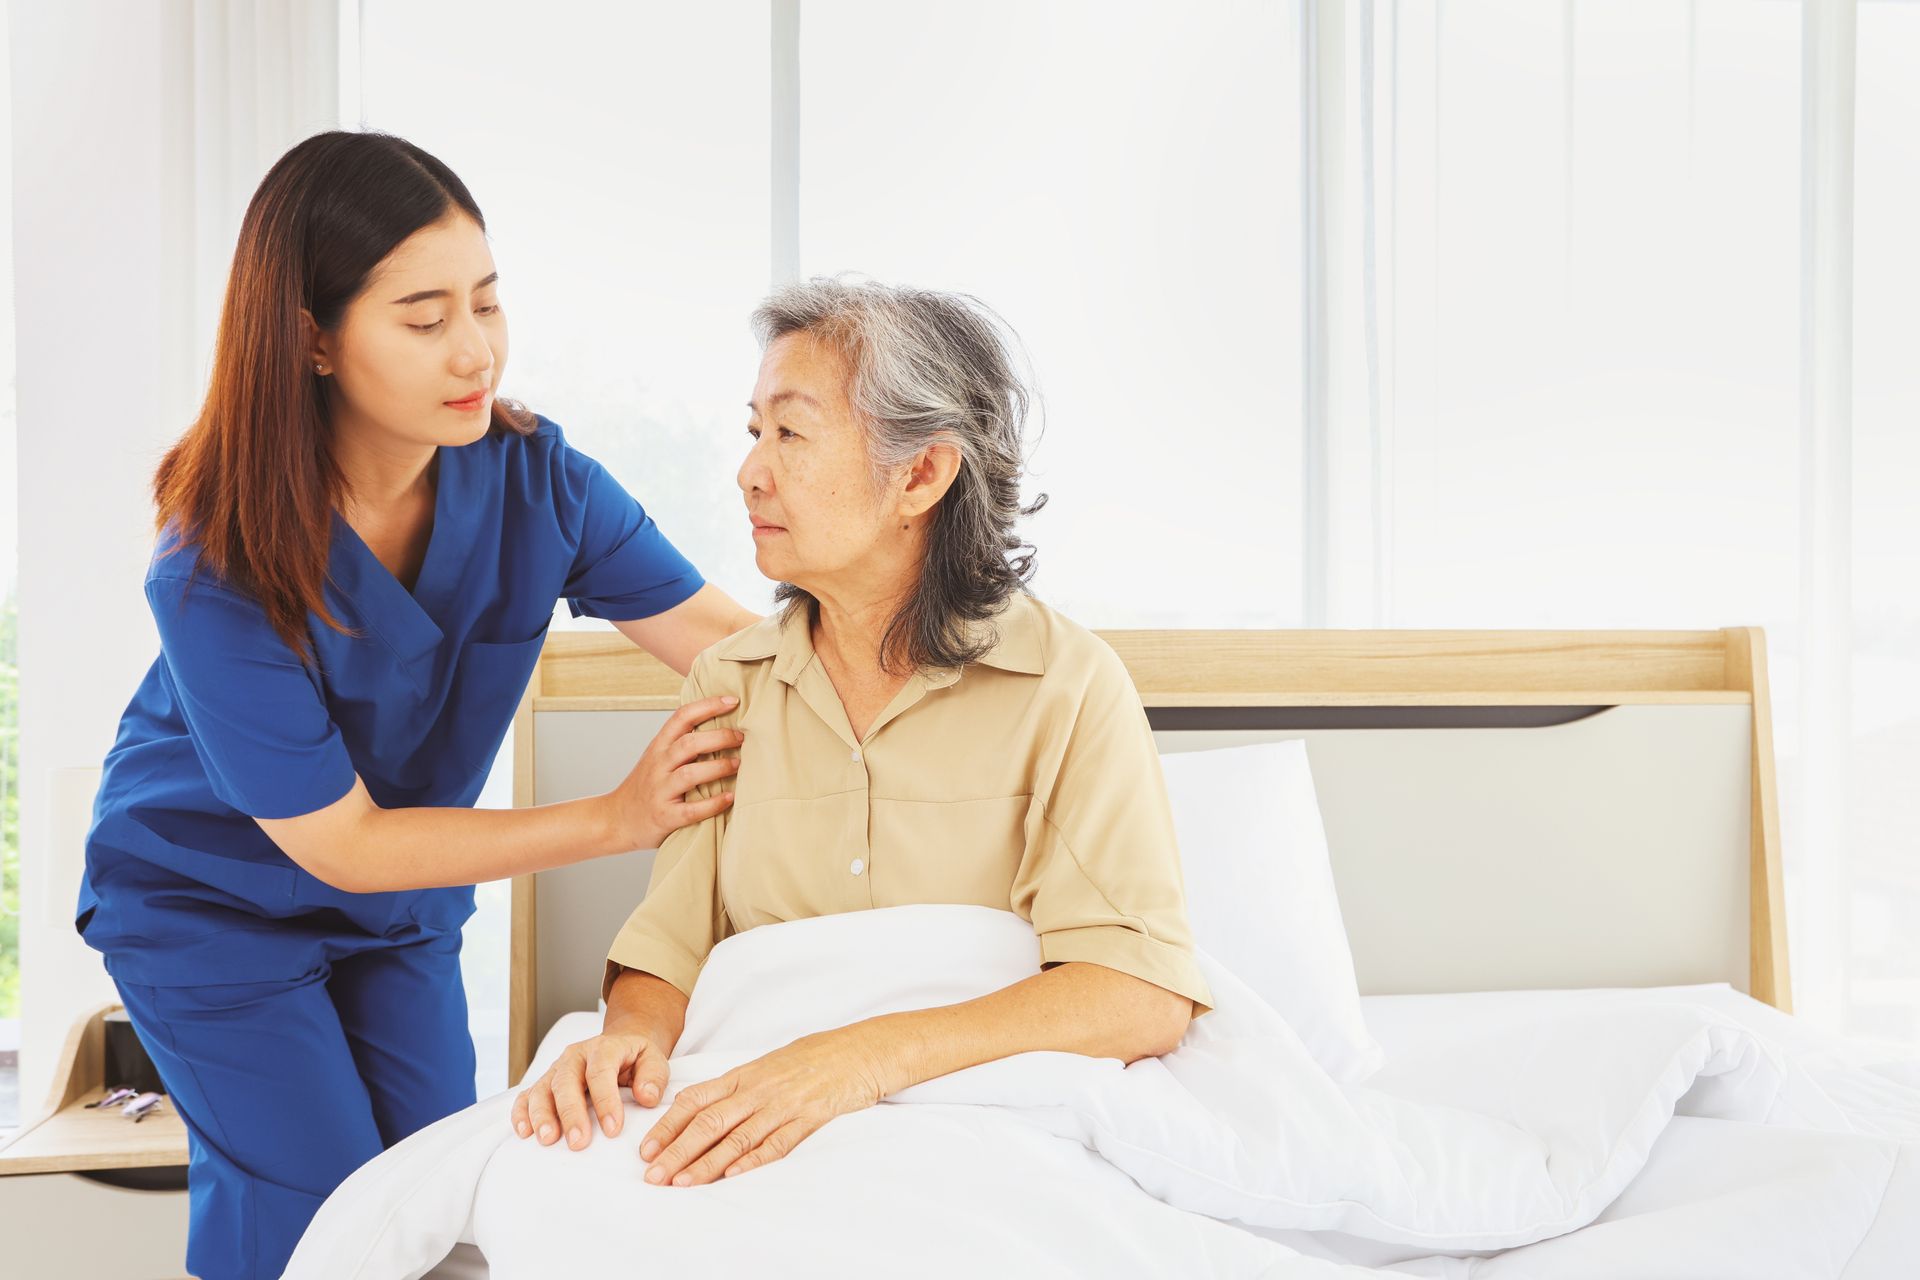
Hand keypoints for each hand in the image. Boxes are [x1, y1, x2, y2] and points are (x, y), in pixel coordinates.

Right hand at [511, 1030, 670, 1149]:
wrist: (620, 1045)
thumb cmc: (636, 1059)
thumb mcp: (653, 1060)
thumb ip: (653, 1076)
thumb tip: (647, 1097)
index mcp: (604, 1048)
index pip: (601, 1072)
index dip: (606, 1101)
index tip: (613, 1130)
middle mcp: (575, 1056)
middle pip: (566, 1082)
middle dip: (571, 1113)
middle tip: (578, 1143)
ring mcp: (556, 1069)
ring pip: (542, 1089)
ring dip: (542, 1115)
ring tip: (548, 1140)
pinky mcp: (544, 1083)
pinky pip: (526, 1096)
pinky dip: (521, 1113)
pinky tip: (524, 1133)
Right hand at [608, 695, 743, 849]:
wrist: (616, 820)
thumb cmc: (645, 787)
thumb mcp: (657, 758)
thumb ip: (681, 743)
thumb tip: (722, 725)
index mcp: (658, 746)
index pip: (682, 717)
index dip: (708, 705)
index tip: (732, 700)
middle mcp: (658, 765)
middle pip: (689, 744)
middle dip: (720, 737)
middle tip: (742, 737)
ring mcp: (660, 791)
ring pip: (690, 774)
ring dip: (718, 767)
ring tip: (738, 764)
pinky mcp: (665, 816)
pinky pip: (691, 810)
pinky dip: (713, 803)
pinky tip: (730, 798)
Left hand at [639, 1029, 887, 1186]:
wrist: (860, 1049)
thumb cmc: (814, 1056)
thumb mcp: (769, 1064)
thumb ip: (738, 1086)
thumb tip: (702, 1107)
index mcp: (745, 1074)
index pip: (696, 1100)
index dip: (668, 1125)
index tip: (646, 1149)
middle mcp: (758, 1089)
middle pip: (709, 1122)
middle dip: (677, 1151)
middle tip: (654, 1175)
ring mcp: (784, 1104)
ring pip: (737, 1137)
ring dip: (707, 1163)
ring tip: (682, 1183)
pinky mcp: (809, 1118)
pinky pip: (777, 1142)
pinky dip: (754, 1160)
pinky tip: (734, 1175)